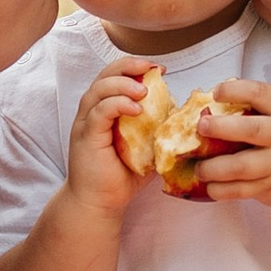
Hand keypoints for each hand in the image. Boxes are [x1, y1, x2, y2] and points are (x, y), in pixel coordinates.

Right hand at [66, 62, 150, 223]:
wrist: (100, 203)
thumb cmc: (121, 176)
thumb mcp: (146, 147)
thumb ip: (157, 129)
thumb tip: (184, 116)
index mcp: (104, 110)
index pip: (115, 77)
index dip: (135, 67)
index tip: (159, 69)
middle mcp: (92, 112)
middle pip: (104, 75)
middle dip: (128, 66)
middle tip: (151, 68)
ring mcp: (86, 123)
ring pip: (99, 89)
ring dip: (123, 84)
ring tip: (145, 90)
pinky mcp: (86, 137)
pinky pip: (99, 112)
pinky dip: (117, 104)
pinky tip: (136, 108)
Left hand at [189, 76, 270, 220]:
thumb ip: (259, 110)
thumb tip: (211, 105)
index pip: (261, 93)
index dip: (235, 90)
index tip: (216, 92)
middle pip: (251, 130)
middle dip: (221, 128)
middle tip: (201, 127)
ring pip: (241, 166)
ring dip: (214, 168)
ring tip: (200, 167)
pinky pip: (241, 190)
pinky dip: (221, 190)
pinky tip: (210, 186)